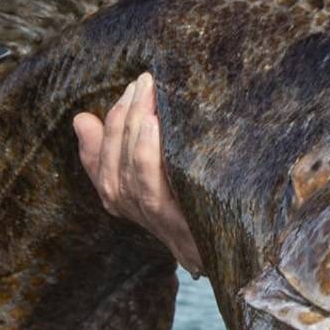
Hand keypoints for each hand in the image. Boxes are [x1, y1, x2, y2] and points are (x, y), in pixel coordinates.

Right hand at [72, 72, 204, 275]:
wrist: (247, 246)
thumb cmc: (206, 201)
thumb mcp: (166, 168)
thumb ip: (125, 146)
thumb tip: (81, 118)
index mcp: (125, 200)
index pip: (96, 163)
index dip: (107, 126)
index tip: (128, 90)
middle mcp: (134, 213)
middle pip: (110, 166)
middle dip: (122, 119)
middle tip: (141, 82)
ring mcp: (155, 222)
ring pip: (126, 173)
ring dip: (133, 128)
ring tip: (146, 94)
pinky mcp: (178, 228)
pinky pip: (150, 188)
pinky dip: (146, 154)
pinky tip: (154, 124)